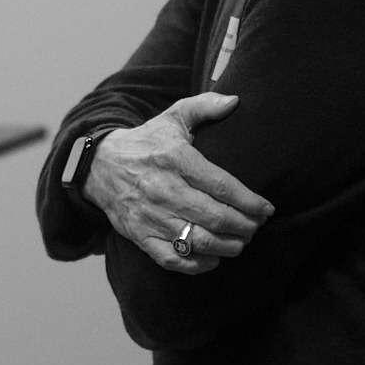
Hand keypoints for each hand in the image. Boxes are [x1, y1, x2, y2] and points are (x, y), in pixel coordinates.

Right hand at [84, 93, 273, 273]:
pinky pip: (172, 259)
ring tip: (240, 242)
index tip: (267, 208)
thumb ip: (205, 106)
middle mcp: (163, 188)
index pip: (221, 185)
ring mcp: (150, 215)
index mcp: (175, 158)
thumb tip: (236, 100)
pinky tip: (213, 258)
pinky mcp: (139, 235)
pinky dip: (197, 264)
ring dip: (227, 246)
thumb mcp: (172, 117)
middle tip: (257, 227)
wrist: (98, 165)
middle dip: (244, 226)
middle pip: (214, 217)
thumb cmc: (145, 142)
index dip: (249, 201)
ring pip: (196, 241)